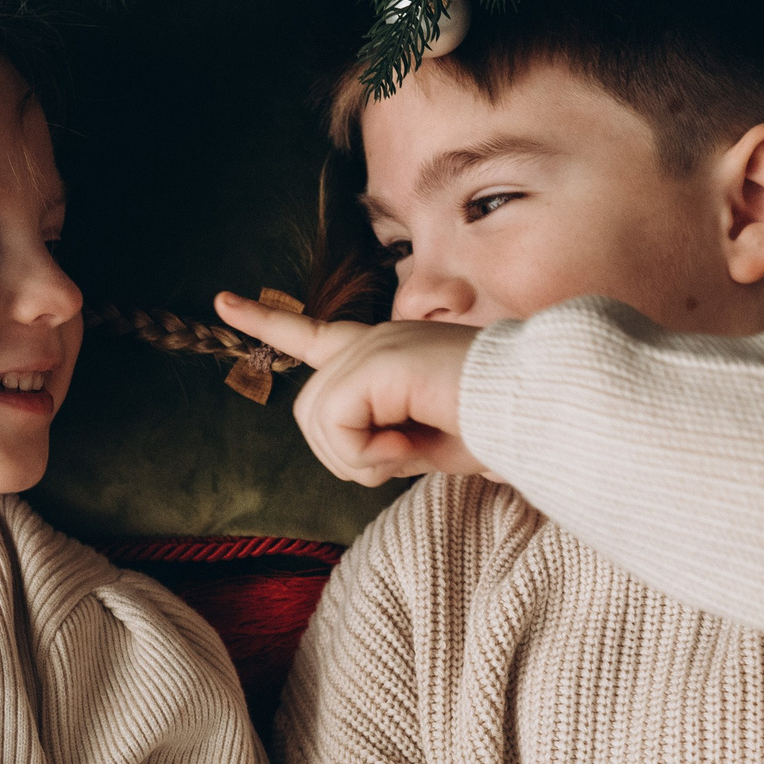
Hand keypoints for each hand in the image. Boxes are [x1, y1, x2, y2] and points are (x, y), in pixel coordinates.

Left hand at [215, 292, 494, 485]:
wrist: (540, 414)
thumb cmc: (500, 430)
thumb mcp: (428, 444)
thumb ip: (387, 444)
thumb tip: (362, 460)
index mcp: (387, 352)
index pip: (313, 334)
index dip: (267, 323)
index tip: (223, 302)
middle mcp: (377, 339)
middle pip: (311, 412)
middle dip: (349, 456)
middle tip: (405, 457)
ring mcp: (378, 345)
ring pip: (319, 422)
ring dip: (364, 458)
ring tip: (414, 448)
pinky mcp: (379, 361)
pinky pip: (338, 425)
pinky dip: (372, 454)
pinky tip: (412, 444)